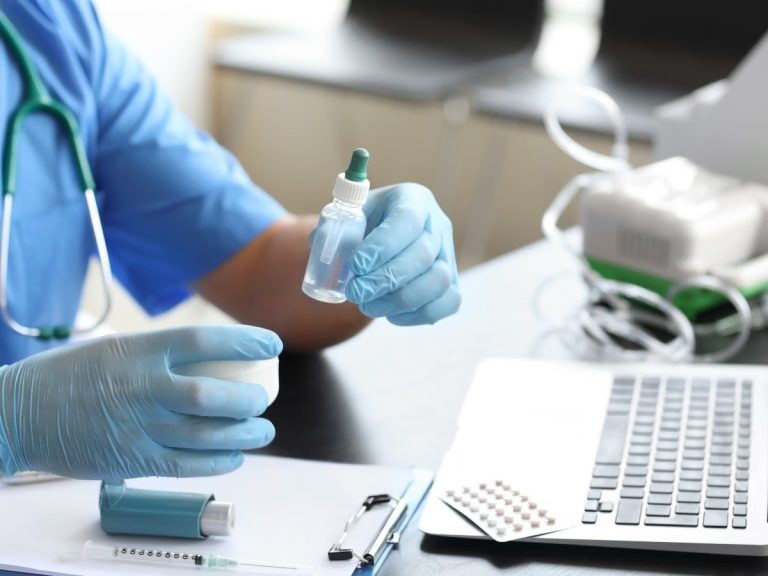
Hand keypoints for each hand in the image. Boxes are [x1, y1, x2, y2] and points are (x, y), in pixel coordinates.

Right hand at [0, 325, 280, 480]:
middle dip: (249, 398)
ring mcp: (136, 425)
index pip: (204, 340)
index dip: (245, 341)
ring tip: (263, 431)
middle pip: (213, 394)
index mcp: (137, 349)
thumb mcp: (114, 348)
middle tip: (263, 399)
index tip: (272, 344)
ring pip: (206, 433)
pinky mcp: (130, 459)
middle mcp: (140, 386)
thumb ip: (159, 354)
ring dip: (244, 434)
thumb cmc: (68, 376)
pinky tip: (235, 456)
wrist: (16, 413)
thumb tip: (212, 358)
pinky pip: (185, 464)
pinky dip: (217, 461)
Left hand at [346, 183, 460, 324]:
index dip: (383, 245)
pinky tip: (391, 315)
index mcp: (413, 199)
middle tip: (355, 293)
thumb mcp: (345, 219)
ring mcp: (448, 255)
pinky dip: (419, 314)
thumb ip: (332, 230)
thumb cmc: (362, 228)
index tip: (356, 265)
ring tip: (368, 306)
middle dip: (385, 279)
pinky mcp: (451, 283)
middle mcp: (437, 225)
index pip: (407, 219)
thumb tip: (324, 246)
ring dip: (400, 300)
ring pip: (438, 281)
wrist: (379, 244)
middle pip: (423, 254)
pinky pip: (448, 302)